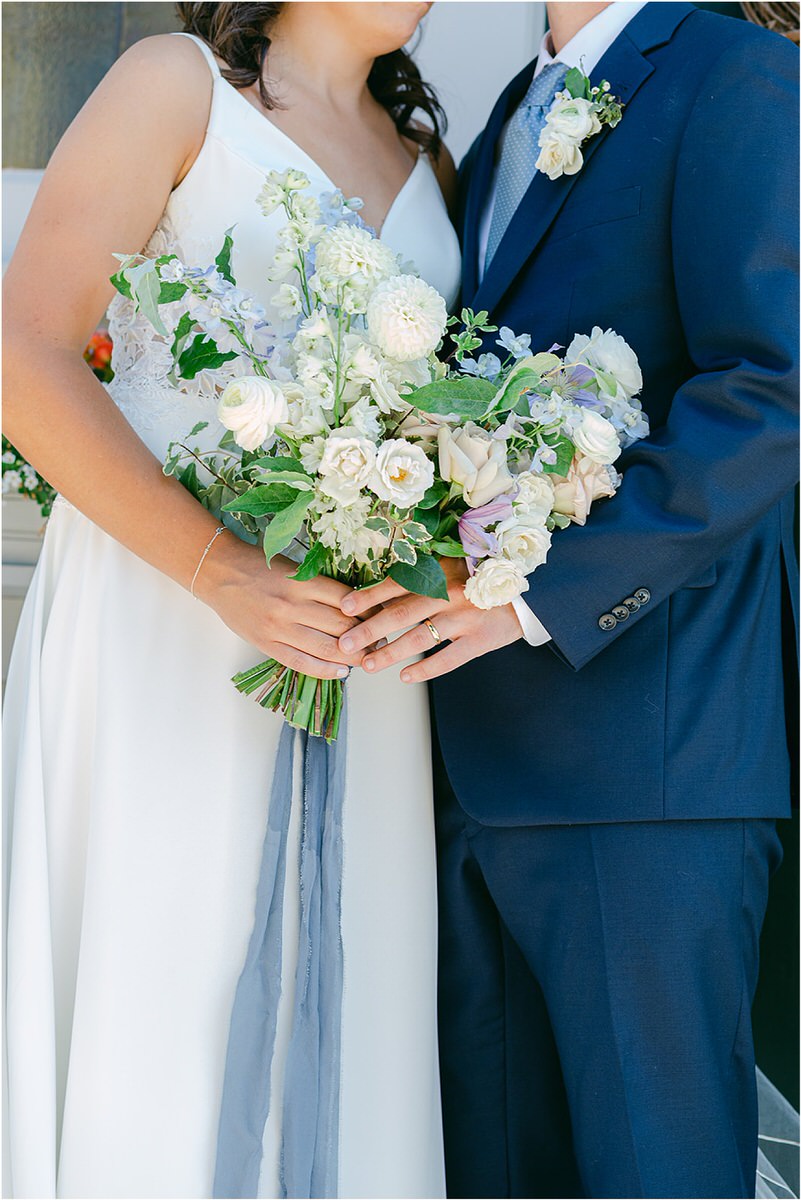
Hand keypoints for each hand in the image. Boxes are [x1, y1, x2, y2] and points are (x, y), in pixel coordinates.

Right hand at [195, 534, 366, 679]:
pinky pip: (301, 662)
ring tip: (366, 659)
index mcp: (303, 581)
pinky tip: (341, 671)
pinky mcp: (267, 643)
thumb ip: (320, 586)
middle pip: (342, 626)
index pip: (348, 600)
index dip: (370, 612)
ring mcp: (279, 627)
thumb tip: (356, 605)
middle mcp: (292, 604)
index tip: (382, 617)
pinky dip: (324, 670)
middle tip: (381, 641)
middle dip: (367, 637)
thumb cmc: (259, 567)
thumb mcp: (294, 568)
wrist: (219, 573)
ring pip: (326, 647)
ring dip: (351, 656)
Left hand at [337, 559, 523, 682]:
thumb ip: (423, 578)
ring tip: (368, 665)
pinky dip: (426, 670)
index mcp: (441, 571)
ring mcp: (465, 618)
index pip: (397, 584)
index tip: (344, 606)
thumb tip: (381, 593)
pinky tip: (406, 677)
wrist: (531, 590)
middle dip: (369, 631)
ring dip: (390, 654)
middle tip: (346, 644)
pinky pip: (448, 659)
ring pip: (420, 639)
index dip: (369, 595)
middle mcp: (450, 594)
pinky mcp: (480, 640)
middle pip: (401, 615)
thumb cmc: (484, 576)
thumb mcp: (454, 566)